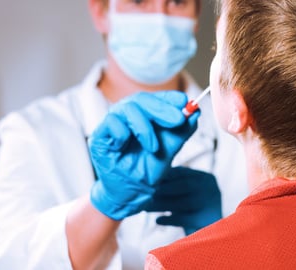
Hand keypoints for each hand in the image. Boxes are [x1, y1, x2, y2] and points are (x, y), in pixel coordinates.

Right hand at [88, 91, 199, 220]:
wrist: (132, 193)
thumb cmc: (148, 170)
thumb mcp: (170, 151)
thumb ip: (181, 132)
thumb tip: (195, 112)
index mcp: (146, 116)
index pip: (157, 98)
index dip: (170, 98)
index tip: (184, 102)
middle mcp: (129, 116)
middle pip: (142, 99)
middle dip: (162, 109)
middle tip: (178, 120)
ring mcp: (114, 123)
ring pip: (128, 108)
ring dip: (145, 128)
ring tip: (153, 148)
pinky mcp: (100, 135)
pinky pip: (112, 122)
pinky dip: (123, 134)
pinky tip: (125, 148)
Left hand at [146, 166, 221, 234]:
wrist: (209, 235)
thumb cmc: (192, 211)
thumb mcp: (185, 194)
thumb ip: (173, 185)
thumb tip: (150, 178)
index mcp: (207, 178)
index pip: (183, 172)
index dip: (165, 175)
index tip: (149, 179)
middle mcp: (211, 189)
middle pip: (185, 185)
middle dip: (164, 189)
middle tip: (147, 192)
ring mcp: (211, 205)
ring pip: (183, 202)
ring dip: (161, 205)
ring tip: (146, 207)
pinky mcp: (206, 221)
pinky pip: (184, 219)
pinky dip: (169, 219)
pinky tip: (158, 220)